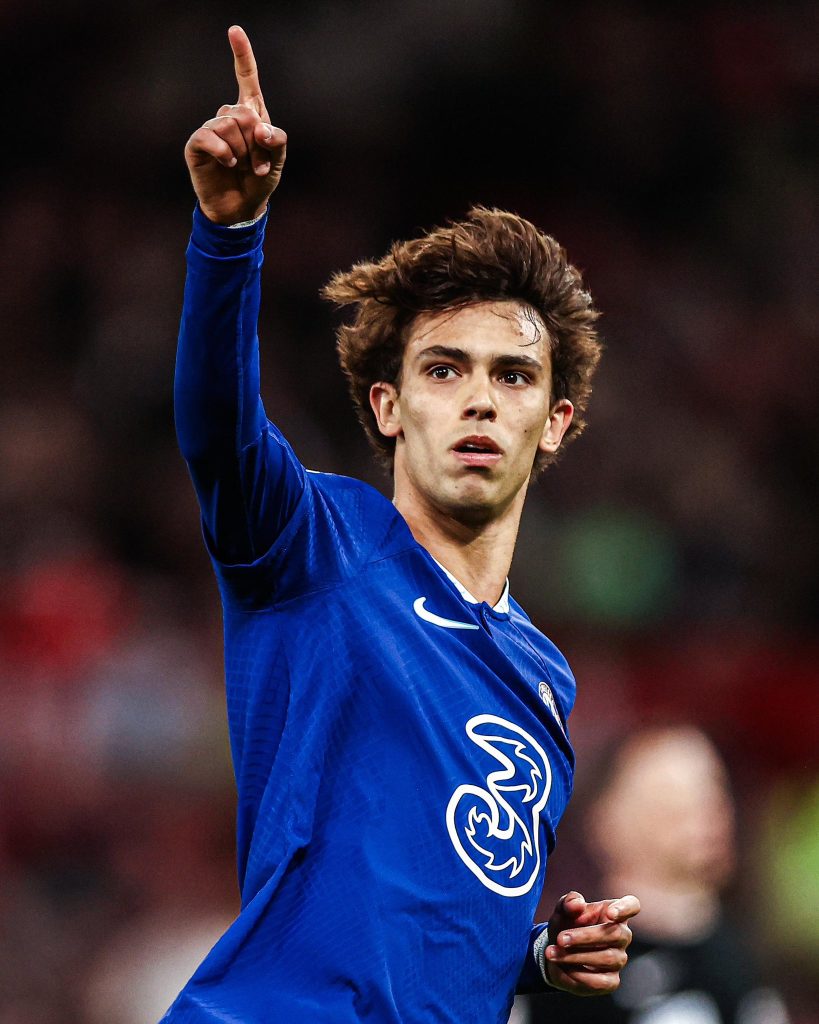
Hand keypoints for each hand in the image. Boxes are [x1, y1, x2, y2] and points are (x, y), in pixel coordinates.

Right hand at [184, 25, 286, 224]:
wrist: (241, 208)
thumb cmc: (259, 181)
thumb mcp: (278, 160)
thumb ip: (276, 139)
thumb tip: (260, 127)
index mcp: (250, 115)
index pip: (246, 79)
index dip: (242, 55)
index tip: (235, 30)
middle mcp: (229, 117)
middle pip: (243, 111)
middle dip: (256, 141)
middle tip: (258, 164)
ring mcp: (211, 130)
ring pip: (228, 124)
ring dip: (242, 151)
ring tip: (243, 167)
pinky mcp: (197, 144)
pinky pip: (210, 136)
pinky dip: (224, 152)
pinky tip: (228, 164)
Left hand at [544, 891, 639, 995]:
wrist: (555, 951)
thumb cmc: (565, 924)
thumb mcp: (562, 910)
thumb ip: (569, 902)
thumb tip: (578, 904)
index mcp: (612, 911)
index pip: (632, 905)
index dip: (625, 908)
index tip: (610, 912)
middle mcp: (621, 936)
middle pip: (616, 934)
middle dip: (585, 936)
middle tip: (561, 938)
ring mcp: (618, 959)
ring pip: (607, 958)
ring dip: (576, 956)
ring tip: (552, 952)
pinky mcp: (611, 981)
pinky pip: (600, 981)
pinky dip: (578, 975)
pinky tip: (561, 967)